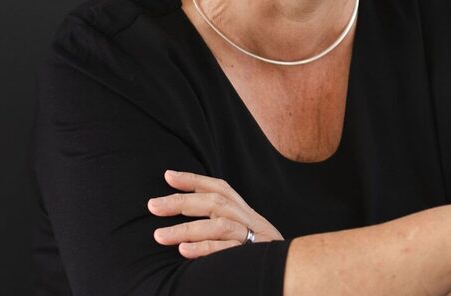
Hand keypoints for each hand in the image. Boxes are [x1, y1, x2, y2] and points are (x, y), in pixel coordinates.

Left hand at [148, 169, 284, 257]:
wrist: (297, 274)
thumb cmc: (264, 259)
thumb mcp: (246, 238)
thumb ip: (222, 227)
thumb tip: (187, 223)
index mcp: (247, 214)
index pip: (220, 189)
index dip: (194, 180)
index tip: (167, 176)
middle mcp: (251, 221)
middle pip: (216, 202)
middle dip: (182, 202)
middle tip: (152, 206)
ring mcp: (255, 238)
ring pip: (219, 225)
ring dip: (186, 229)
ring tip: (158, 236)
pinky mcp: (254, 257)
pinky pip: (227, 251)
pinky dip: (204, 249)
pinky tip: (183, 251)